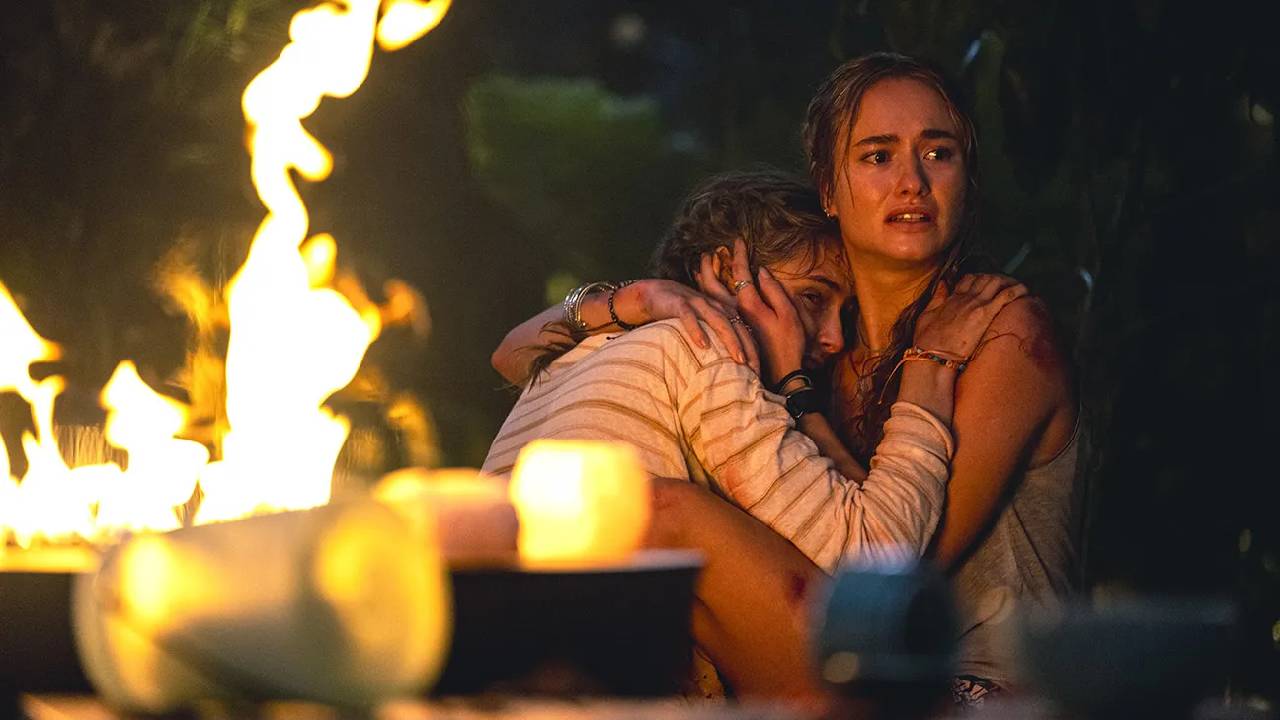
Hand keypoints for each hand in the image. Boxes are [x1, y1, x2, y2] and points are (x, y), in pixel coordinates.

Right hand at [620, 278, 759, 372]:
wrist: (655, 293)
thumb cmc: (683, 313)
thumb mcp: (704, 323)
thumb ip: (717, 337)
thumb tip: (731, 365)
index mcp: (724, 311)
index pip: (744, 332)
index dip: (754, 351)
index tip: (759, 373)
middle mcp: (715, 306)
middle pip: (737, 327)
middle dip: (748, 348)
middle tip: (755, 370)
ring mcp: (698, 304)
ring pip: (719, 322)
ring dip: (731, 341)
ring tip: (739, 359)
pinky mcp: (680, 304)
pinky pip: (690, 318)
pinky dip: (697, 330)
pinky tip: (703, 345)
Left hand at [697, 238, 805, 386]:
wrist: (779, 375)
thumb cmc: (788, 345)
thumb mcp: (789, 315)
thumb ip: (775, 291)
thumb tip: (761, 272)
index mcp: (749, 304)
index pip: (739, 273)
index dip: (738, 254)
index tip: (737, 240)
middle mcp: (734, 312)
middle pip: (714, 284)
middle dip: (709, 266)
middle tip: (706, 253)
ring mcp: (730, 322)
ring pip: (708, 296)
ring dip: (704, 279)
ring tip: (700, 267)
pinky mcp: (729, 331)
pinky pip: (710, 308)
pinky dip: (706, 295)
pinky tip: (704, 292)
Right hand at [913, 274, 1029, 358]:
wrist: (933, 354)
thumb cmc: (927, 341)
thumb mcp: (926, 315)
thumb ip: (936, 297)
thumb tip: (943, 283)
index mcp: (952, 298)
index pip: (970, 279)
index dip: (980, 278)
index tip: (988, 284)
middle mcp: (966, 297)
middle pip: (986, 277)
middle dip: (998, 279)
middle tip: (1007, 287)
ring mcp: (976, 304)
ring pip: (997, 281)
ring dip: (1009, 282)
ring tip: (1017, 289)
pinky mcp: (985, 314)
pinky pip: (1006, 295)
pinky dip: (1017, 290)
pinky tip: (1025, 291)